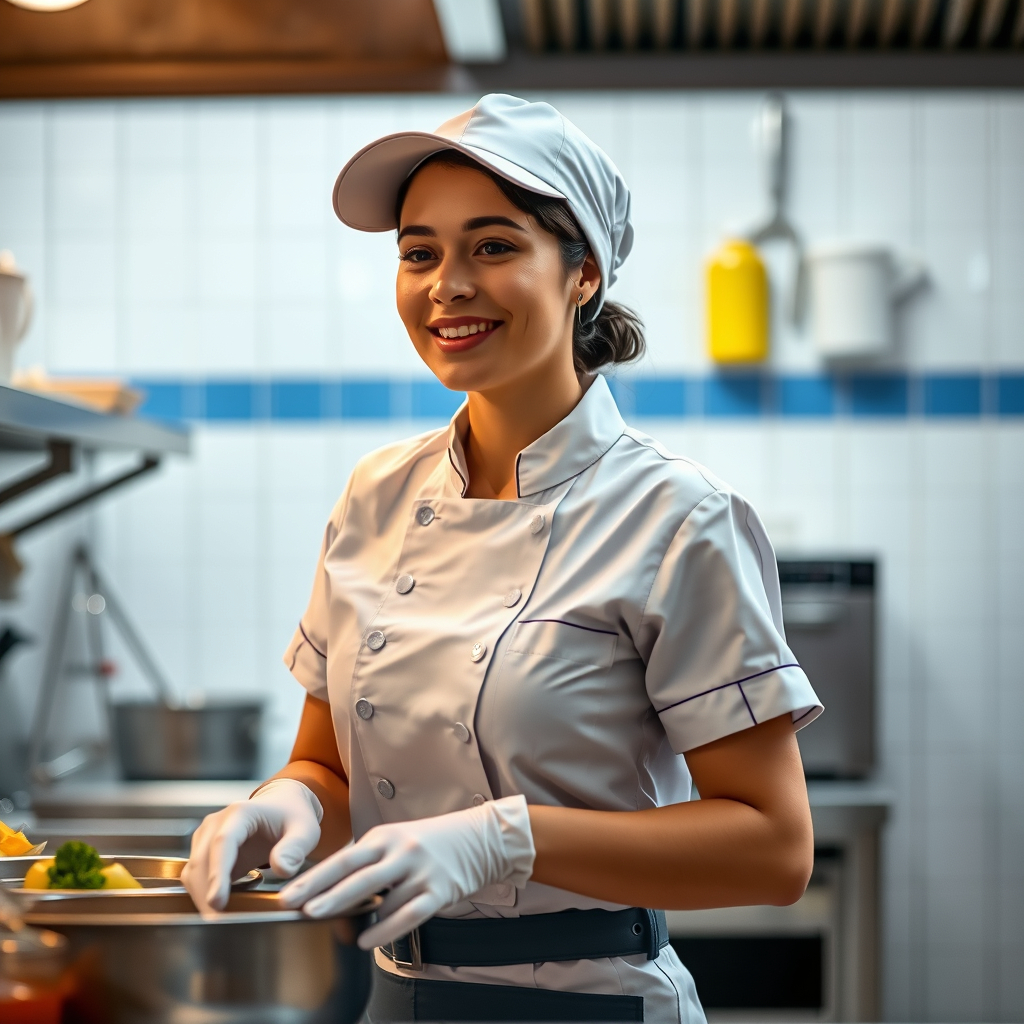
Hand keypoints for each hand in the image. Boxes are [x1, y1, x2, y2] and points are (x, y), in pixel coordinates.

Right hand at [182, 779, 322, 912]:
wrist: (281, 807)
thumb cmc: (292, 817)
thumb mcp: (305, 830)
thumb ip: (295, 848)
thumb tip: (281, 869)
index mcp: (241, 813)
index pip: (223, 843)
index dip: (217, 873)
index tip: (217, 902)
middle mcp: (216, 823)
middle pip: (201, 860)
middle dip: (206, 894)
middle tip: (218, 925)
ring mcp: (206, 837)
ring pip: (193, 872)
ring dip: (201, 897)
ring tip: (219, 922)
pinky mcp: (204, 852)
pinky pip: (197, 877)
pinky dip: (203, 895)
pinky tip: (219, 912)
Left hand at [279, 795, 533, 948]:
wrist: (481, 838)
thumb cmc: (432, 841)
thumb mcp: (397, 839)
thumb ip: (369, 860)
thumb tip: (332, 886)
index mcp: (386, 837)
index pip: (344, 858)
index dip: (315, 876)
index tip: (290, 892)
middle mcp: (402, 851)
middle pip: (357, 874)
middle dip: (325, 892)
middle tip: (299, 907)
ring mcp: (421, 872)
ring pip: (382, 895)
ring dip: (353, 911)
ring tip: (328, 923)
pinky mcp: (439, 891)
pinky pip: (407, 914)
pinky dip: (384, 929)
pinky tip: (366, 941)